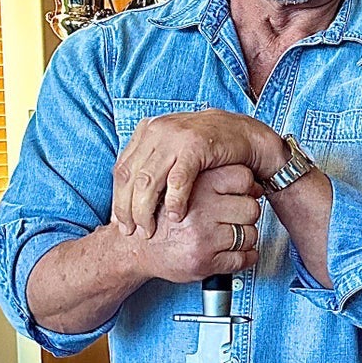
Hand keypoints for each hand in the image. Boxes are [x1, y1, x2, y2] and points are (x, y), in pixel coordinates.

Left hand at [113, 109, 286, 234]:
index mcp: (147, 131)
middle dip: (126, 209)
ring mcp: (175, 136)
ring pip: (147, 180)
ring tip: (148, 230)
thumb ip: (152, 165)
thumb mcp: (173, 151)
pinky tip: (175, 217)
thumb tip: (127, 196)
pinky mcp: (195, 145)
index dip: (117, 199)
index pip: (121, 170)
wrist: (244, 133)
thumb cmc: (208, 148)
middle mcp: (156, 130)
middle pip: (129, 177)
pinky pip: (177, 179)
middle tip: (131, 232)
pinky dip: (174, 201)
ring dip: (145, 209)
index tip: (120, 223)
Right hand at [126, 165, 260, 284]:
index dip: (246, 186)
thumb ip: (211, 178)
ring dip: (246, 236)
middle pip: (251, 207)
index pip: (243, 177)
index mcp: (196, 186)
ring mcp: (203, 238)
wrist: (134, 248)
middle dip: (247, 213)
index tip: (242, 193)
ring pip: (250, 234)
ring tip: (232, 234)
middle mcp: (200, 210)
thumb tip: (251, 182)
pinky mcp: (204, 262)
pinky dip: (246, 257)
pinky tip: (236, 251)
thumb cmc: (160, 217)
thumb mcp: (180, 186)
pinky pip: (243, 259)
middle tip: (236, 216)